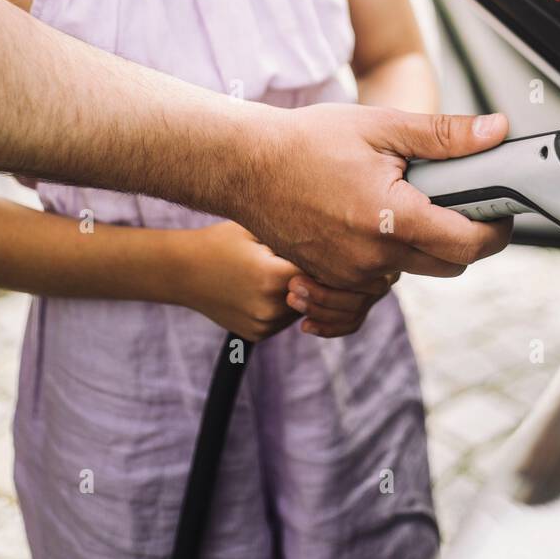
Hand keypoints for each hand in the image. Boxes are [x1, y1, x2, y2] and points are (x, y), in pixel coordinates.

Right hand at [174, 220, 398, 341]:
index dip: (362, 268)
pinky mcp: (258, 334)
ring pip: (316, 310)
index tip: (379, 257)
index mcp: (277, 275)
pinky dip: (300, 301)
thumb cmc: (224, 235)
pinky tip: (289, 281)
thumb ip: (305, 233)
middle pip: (331, 300)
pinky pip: (294, 317)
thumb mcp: (263, 224)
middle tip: (372, 269)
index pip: (336, 278)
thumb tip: (358, 233)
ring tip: (326, 268)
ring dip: (324, 292)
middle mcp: (273, 306)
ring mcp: (265, 324)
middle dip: (352, 286)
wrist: (180, 269)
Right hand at [236, 103, 513, 289]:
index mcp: (392, 218)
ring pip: (412, 271)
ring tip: (401, 200)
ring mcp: (349, 275)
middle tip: (455, 198)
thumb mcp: (381, 127)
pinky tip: (369, 218)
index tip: (501, 209)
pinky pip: (377, 278)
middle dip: (463, 236)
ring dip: (422, 245)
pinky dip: (386, 254)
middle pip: (449, 265)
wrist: (243, 167)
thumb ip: (444, 135)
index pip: (469, 243)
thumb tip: (496, 131)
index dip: (496, 228)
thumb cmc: (307, 142)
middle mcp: (373, 258)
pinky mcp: (331, 280)